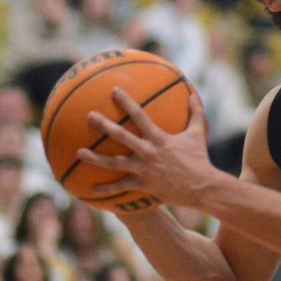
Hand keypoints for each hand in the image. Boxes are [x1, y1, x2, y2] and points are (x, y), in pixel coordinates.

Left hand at [77, 88, 219, 210]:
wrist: (202, 186)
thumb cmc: (200, 159)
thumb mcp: (198, 134)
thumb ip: (196, 113)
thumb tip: (193, 94)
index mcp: (159, 137)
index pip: (139, 115)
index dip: (126, 102)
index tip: (114, 90)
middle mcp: (149, 151)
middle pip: (121, 136)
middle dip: (104, 125)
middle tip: (90, 116)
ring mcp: (144, 169)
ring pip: (115, 163)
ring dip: (95, 158)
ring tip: (79, 152)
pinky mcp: (143, 185)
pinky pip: (121, 187)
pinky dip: (106, 189)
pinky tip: (91, 189)